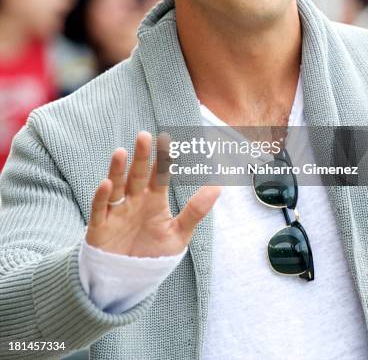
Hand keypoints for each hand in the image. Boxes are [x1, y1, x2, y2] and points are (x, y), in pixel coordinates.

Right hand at [86, 132, 220, 256]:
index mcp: (153, 199)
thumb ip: (195, 210)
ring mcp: (116, 211)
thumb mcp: (178, 234)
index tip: (168, 140)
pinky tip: (106, 184)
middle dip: (141, 156)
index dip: (163, 159)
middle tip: (144, 136)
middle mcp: (134, 200)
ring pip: (117, 186)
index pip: (159, 175)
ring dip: (117, 170)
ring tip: (120, 152)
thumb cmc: (153, 254)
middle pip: (137, 174)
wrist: (128, 281)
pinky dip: (102, 196)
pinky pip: (100, 209)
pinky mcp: (100, 227)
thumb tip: (218, 186)